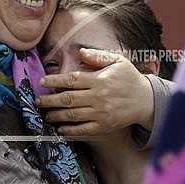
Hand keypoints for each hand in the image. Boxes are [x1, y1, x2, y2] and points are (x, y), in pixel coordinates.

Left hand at [37, 48, 153, 135]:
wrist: (146, 100)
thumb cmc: (130, 78)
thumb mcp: (117, 61)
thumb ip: (98, 56)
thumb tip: (80, 53)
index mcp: (99, 79)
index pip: (71, 79)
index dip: (54, 80)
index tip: (42, 82)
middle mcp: (98, 97)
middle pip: (68, 99)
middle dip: (49, 100)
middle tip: (38, 101)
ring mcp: (101, 113)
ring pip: (72, 115)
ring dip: (56, 115)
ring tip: (46, 114)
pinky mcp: (104, 126)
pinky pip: (83, 129)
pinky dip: (70, 130)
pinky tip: (60, 128)